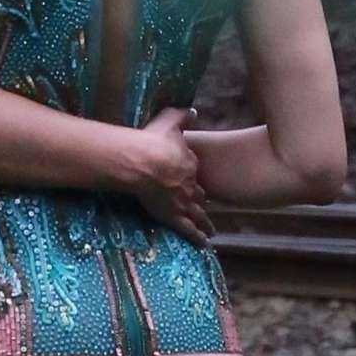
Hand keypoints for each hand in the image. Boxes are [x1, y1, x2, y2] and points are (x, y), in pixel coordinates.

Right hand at [126, 106, 213, 246]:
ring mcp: (182, 202)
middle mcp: (189, 185)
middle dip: (202, 201)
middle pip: (199, 194)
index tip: (191, 179)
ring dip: (206, 222)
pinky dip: (197, 237)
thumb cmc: (153, 140)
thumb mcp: (170, 121)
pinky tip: (204, 244)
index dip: (191, 175)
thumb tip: (194, 110)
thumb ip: (182, 116)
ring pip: (198, 214)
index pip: (192, 171)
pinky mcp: (173, 216)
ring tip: (212, 231)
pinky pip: (188, 229)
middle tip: (207, 206)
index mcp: (188, 163)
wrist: (143, 162)